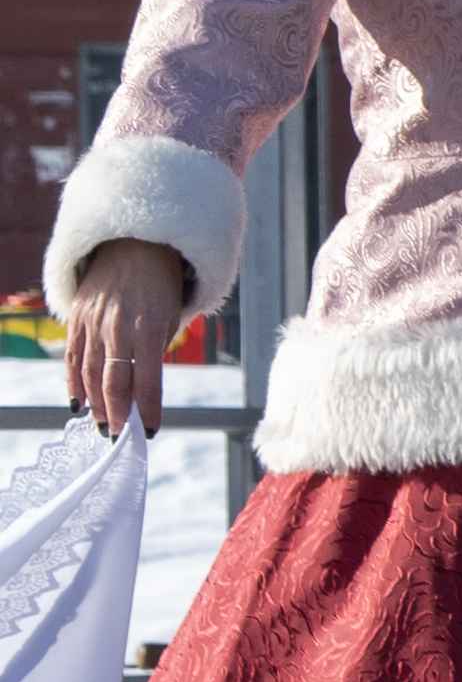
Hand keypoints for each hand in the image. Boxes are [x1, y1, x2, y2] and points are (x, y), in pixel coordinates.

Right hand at [61, 237, 185, 439]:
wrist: (135, 244)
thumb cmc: (162, 284)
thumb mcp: (170, 315)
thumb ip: (156, 349)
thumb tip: (142, 388)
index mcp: (150, 328)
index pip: (148, 380)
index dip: (147, 409)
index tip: (149, 431)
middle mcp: (118, 327)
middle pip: (113, 381)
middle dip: (116, 413)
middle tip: (119, 437)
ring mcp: (93, 322)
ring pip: (89, 372)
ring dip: (94, 403)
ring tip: (102, 426)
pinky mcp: (77, 317)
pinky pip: (72, 356)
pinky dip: (74, 382)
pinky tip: (78, 403)